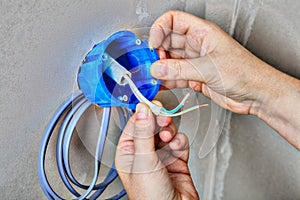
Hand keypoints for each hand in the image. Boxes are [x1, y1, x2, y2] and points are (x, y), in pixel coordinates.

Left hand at [115, 103, 198, 199]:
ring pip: (167, 131)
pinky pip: (180, 141)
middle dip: (159, 122)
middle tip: (164, 119)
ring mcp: (161, 154)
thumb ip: (143, 132)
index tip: (152, 104)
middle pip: (152, 125)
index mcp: (128, 151)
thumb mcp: (143, 160)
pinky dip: (181, 143)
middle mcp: (144, 152)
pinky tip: (178, 150)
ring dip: (170, 132)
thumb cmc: (150, 196)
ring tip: (169, 140)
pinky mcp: (177, 158)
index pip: (135, 124)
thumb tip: (141, 109)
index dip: (144, 113)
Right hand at [148, 10, 272, 114]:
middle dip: (157, 52)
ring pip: (170, 60)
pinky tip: (161, 85)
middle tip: (151, 64)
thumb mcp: (209, 68)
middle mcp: (197, 45)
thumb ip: (180, 69)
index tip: (152, 45)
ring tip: (153, 77)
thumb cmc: (245, 73)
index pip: (173, 20)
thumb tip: (158, 68)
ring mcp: (195, 61)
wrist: (256, 94)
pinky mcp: (195, 77)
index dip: (159, 29)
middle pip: (168, 41)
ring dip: (161, 68)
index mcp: (202, 32)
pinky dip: (167, 80)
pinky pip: (176, 76)